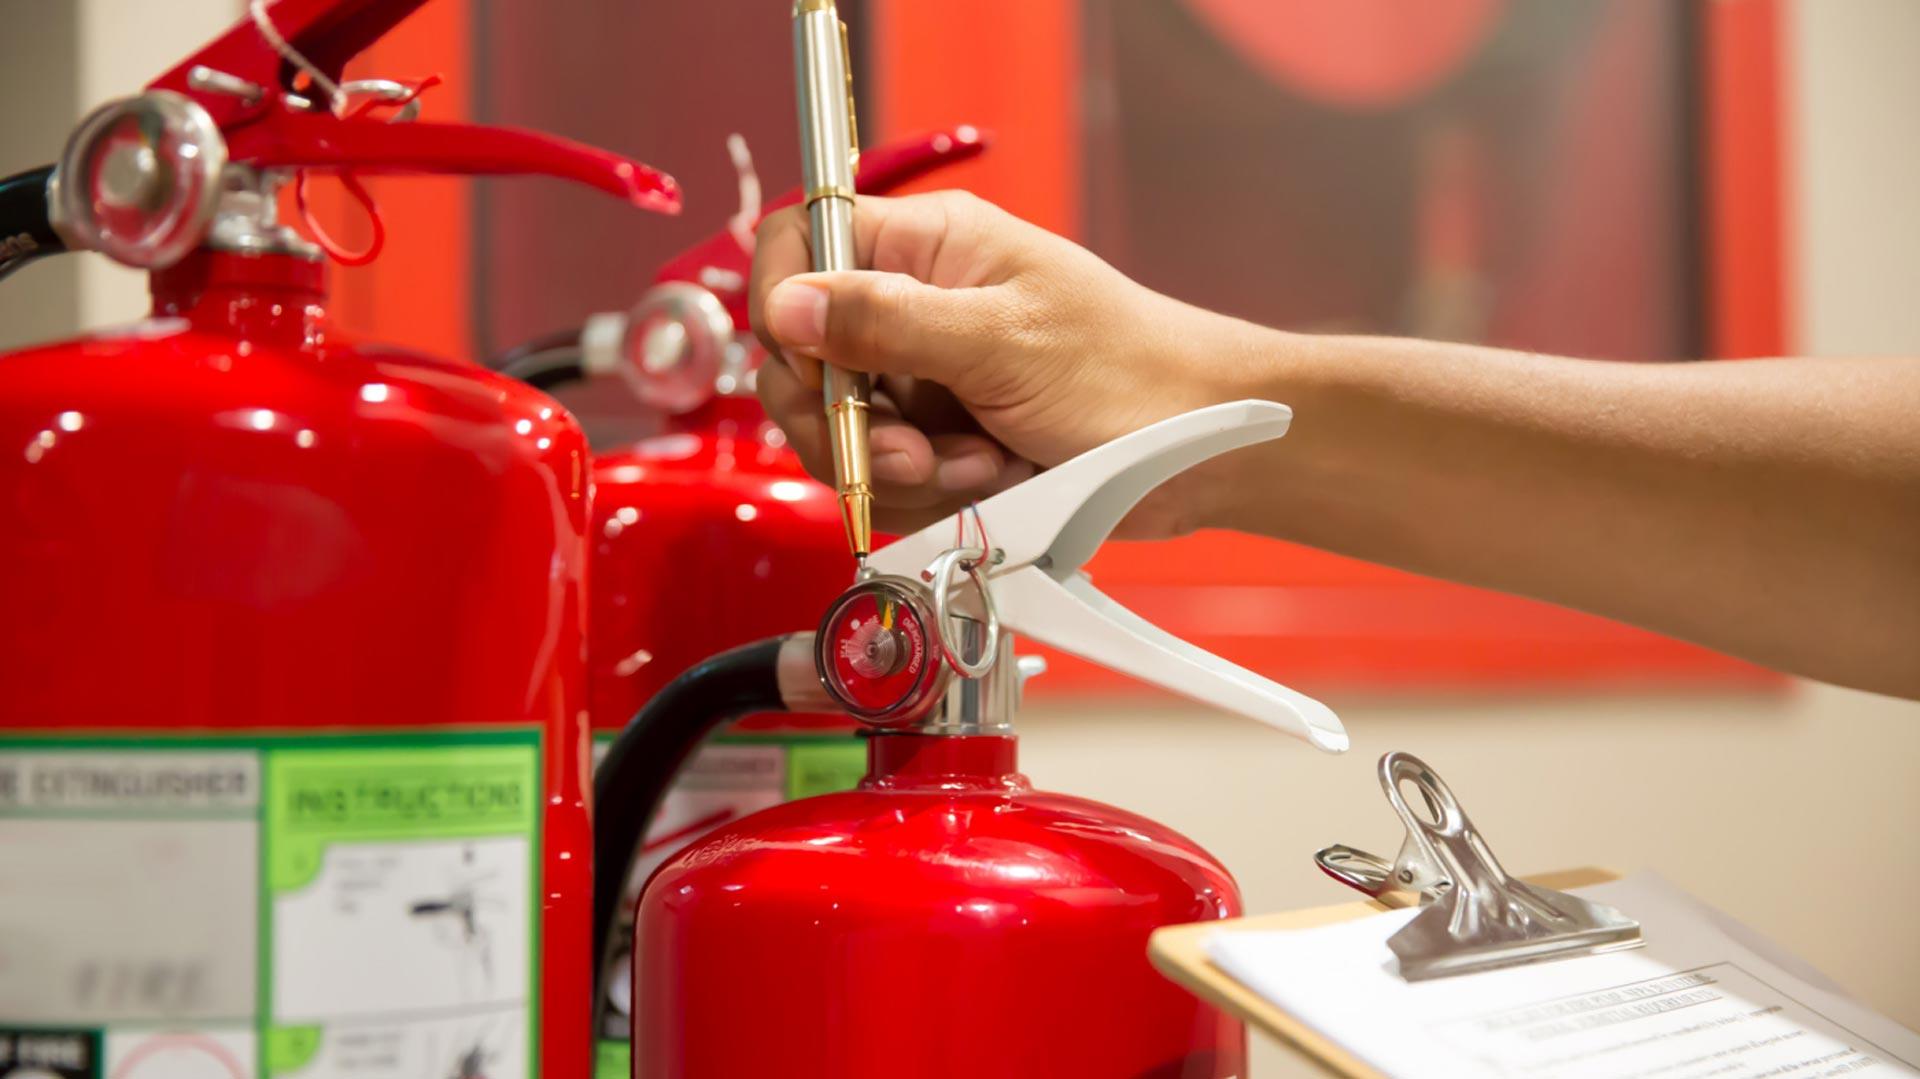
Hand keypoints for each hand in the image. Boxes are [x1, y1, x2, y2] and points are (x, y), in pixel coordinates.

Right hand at [750, 190, 1234, 537]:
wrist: (1196, 452)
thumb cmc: (1128, 374)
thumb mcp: (1001, 340)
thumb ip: (886, 322)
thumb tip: (786, 303)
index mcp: (925, 248)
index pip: (801, 244)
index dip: (783, 304)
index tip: (809, 366)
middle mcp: (911, 307)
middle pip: (802, 361)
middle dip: (848, 423)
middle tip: (910, 453)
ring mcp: (921, 381)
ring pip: (841, 433)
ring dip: (902, 470)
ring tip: (984, 467)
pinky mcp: (938, 444)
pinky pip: (885, 480)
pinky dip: (932, 496)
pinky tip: (995, 483)